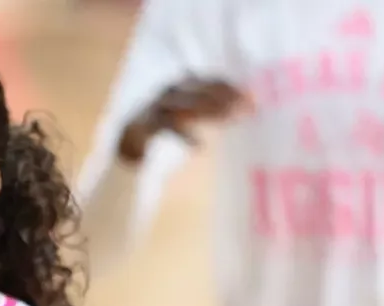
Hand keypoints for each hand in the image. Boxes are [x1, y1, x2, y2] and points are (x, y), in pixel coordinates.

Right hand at [118, 77, 249, 163]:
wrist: (131, 140)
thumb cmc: (166, 125)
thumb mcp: (190, 112)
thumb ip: (212, 109)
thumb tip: (247, 109)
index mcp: (184, 84)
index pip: (211, 81)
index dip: (232, 88)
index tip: (252, 99)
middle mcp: (170, 90)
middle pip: (200, 90)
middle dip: (224, 99)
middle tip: (245, 110)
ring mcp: (156, 106)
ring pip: (186, 105)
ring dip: (208, 111)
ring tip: (228, 119)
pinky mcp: (146, 125)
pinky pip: (167, 128)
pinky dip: (183, 136)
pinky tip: (199, 146)